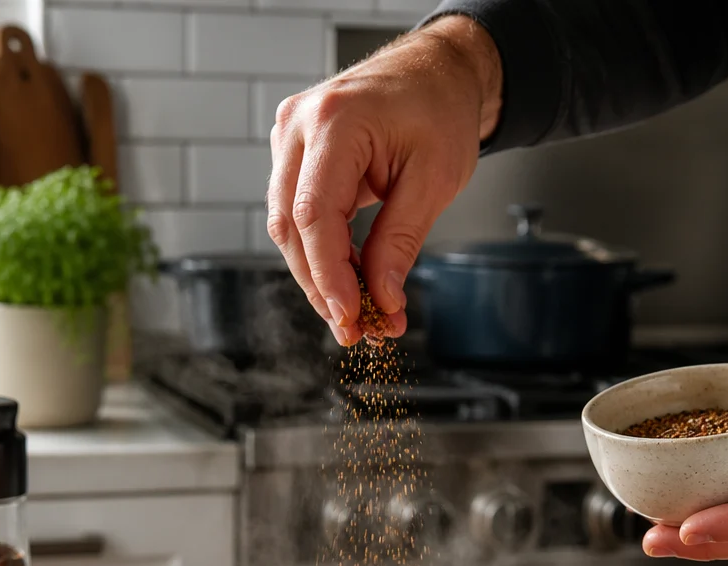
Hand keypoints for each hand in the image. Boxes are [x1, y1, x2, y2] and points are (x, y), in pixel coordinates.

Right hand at [266, 17, 501, 345]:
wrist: (435, 72)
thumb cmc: (439, 110)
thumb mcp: (434, 180)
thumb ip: (401, 243)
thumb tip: (382, 300)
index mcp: (334, 122)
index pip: (314, 217)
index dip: (329, 278)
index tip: (351, 319)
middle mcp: (299, 127)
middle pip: (291, 228)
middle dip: (322, 288)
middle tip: (356, 331)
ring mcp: (290, 138)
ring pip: (287, 228)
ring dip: (321, 278)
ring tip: (360, 313)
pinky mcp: (294, 155)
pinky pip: (297, 216)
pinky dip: (323, 254)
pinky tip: (350, 281)